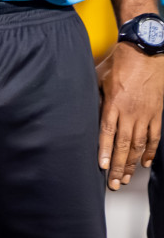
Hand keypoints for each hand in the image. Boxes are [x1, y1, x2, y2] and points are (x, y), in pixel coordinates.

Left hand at [98, 44, 163, 189]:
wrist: (147, 54)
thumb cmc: (119, 63)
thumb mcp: (98, 76)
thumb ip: (92, 94)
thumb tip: (82, 107)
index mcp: (113, 103)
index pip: (107, 133)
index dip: (105, 151)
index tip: (103, 167)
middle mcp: (130, 112)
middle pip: (124, 145)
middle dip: (118, 166)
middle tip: (113, 183)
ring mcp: (145, 115)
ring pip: (139, 145)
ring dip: (132, 163)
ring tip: (125, 178)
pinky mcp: (157, 114)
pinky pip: (154, 137)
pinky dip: (150, 151)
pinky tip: (144, 162)